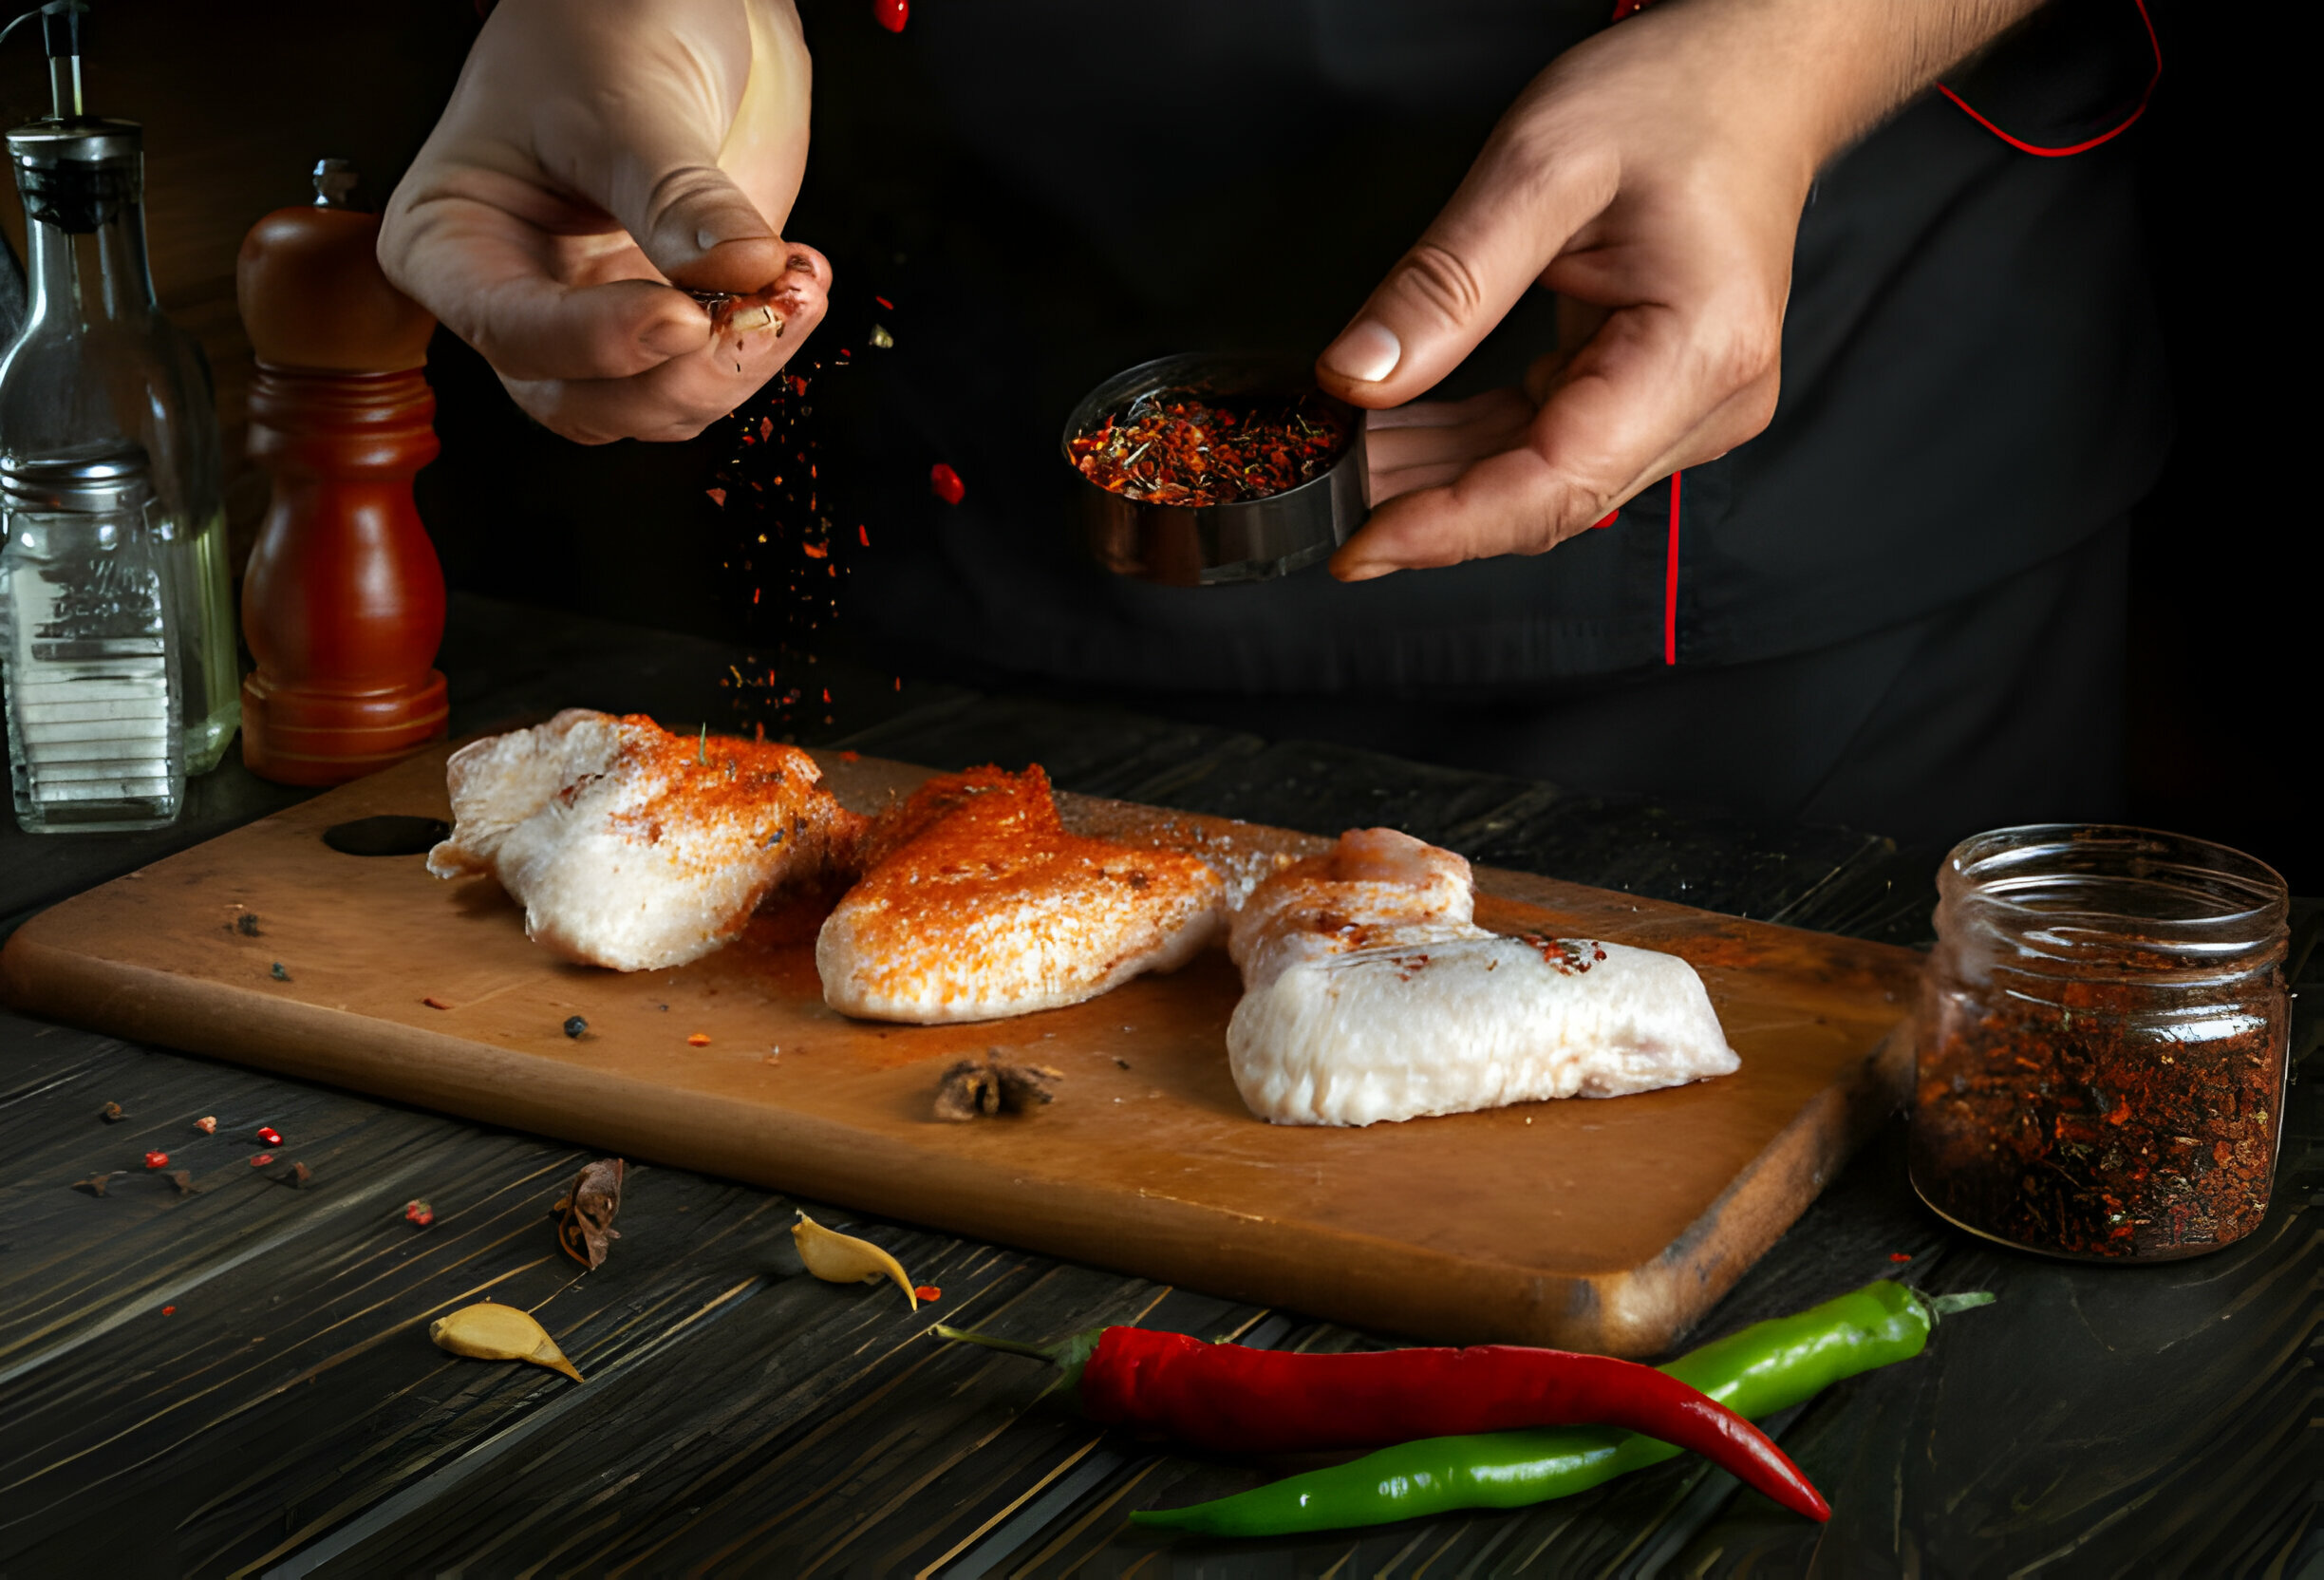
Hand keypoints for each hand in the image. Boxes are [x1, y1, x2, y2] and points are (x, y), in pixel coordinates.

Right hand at [378, 0, 827, 443]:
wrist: (663, 10)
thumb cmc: (600, 30)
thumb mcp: (629, 104)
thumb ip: (680, 200)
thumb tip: (742, 273)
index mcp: (452, 242)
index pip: (510, 332)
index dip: (599, 343)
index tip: (683, 316)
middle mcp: (515, 297)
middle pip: (581, 402)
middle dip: (679, 375)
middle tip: (757, 307)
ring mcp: (595, 318)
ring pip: (654, 407)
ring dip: (738, 367)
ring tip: (795, 283)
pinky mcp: (669, 321)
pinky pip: (710, 377)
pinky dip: (764, 348)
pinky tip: (797, 284)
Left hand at [1321, 0, 2040, 579]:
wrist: (1750, 76)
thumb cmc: (1676, 100)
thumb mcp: (1537, 169)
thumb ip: (1444, 285)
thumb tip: (1356, 377)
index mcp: (1698, 353)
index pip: (1558, 484)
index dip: (1448, 527)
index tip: (1357, 545)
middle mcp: (1707, 403)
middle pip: (1547, 500)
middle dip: (1427, 506)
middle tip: (1321, 486)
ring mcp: (1684, 410)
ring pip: (1539, 483)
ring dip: (1437, 480)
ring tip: (1342, 453)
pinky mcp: (1651, 401)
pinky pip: (1546, 447)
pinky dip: (1468, 448)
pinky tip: (1396, 434)